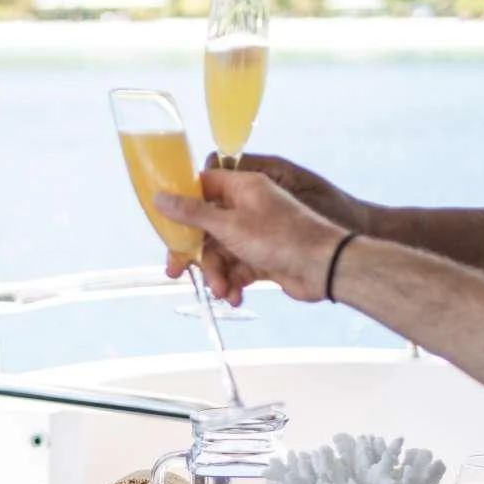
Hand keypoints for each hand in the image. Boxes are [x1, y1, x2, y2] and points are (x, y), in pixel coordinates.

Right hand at [160, 154, 372, 287]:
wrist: (324, 267)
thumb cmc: (280, 237)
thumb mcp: (229, 225)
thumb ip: (192, 213)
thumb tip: (159, 197)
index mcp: (242, 188)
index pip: (203, 186)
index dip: (182, 203)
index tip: (165, 222)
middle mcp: (248, 208)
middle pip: (206, 226)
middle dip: (194, 253)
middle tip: (175, 271)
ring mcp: (255, 234)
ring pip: (221, 253)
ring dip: (216, 275)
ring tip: (221, 291)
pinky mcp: (262, 258)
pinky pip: (237, 270)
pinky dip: (233, 284)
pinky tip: (235, 297)